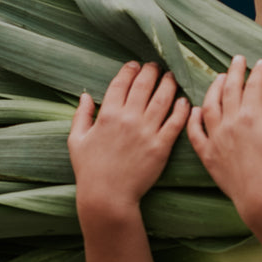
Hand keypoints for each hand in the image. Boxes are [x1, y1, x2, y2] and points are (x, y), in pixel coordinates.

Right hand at [68, 62, 189, 219]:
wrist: (107, 197)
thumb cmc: (89, 170)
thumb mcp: (76, 141)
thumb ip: (81, 115)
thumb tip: (85, 95)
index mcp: (108, 115)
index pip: (121, 83)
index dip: (129, 70)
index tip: (135, 65)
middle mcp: (129, 119)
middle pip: (144, 85)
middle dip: (151, 71)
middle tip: (156, 65)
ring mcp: (147, 132)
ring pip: (163, 99)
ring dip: (169, 84)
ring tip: (171, 77)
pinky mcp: (161, 146)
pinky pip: (176, 122)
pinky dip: (182, 109)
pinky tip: (184, 101)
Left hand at [186, 55, 261, 223]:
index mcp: (252, 116)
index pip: (253, 86)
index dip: (258, 72)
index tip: (261, 63)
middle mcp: (230, 123)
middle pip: (230, 90)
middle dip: (235, 72)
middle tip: (237, 60)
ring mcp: (216, 138)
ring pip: (210, 106)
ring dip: (213, 89)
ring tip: (218, 79)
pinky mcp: (208, 155)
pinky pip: (195, 133)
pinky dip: (194, 119)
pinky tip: (196, 110)